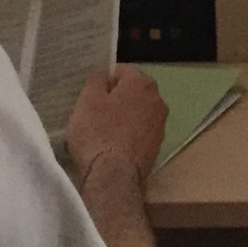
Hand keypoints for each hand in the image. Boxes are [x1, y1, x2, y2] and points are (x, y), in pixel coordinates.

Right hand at [67, 65, 166, 180]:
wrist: (114, 175)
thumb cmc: (98, 132)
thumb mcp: (87, 100)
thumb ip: (96, 81)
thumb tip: (104, 76)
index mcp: (143, 84)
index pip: (122, 71)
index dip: (104, 79)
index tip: (89, 93)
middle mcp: (158, 100)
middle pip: (131, 92)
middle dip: (113, 99)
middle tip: (92, 111)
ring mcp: (160, 125)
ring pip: (136, 113)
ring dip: (121, 118)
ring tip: (99, 131)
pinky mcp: (157, 146)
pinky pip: (138, 133)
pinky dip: (126, 135)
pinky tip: (111, 146)